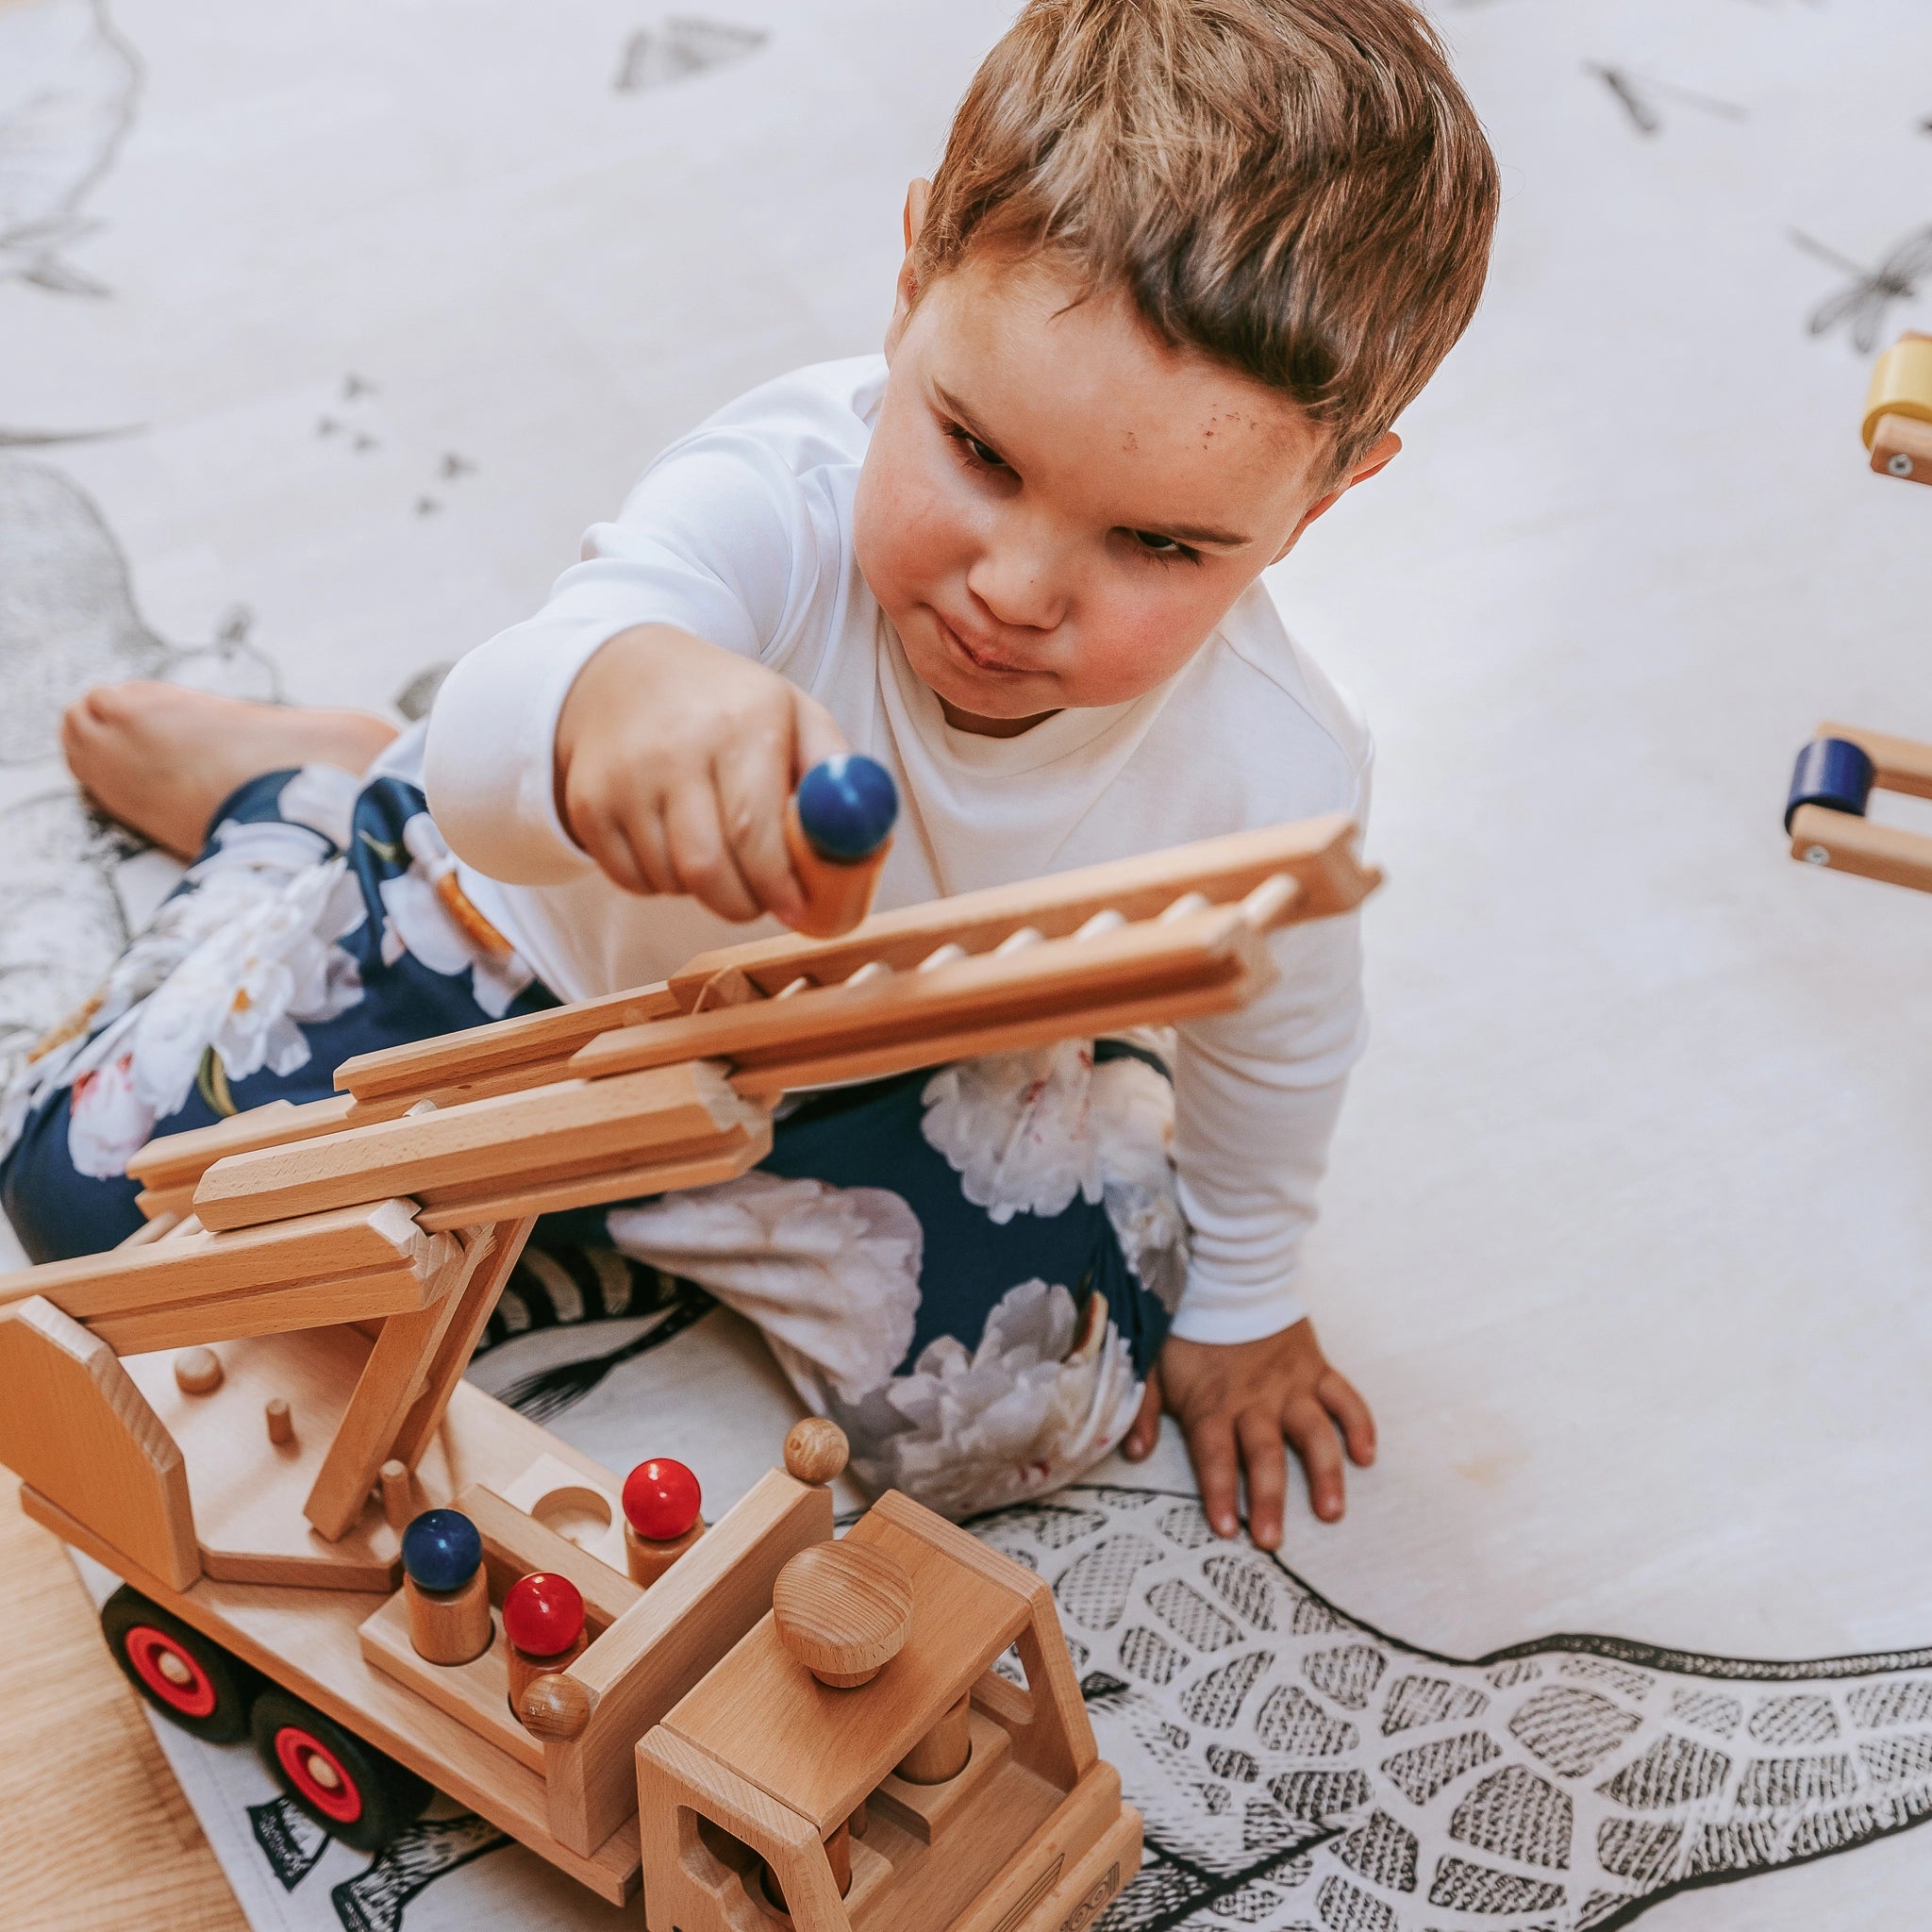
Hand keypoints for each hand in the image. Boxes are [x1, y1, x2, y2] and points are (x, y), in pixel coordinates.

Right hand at [556, 625, 844, 925]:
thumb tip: (866, 840)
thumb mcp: (793, 713)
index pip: (754, 830)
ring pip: (670, 881)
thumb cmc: (728, 706)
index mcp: (741, 722)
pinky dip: (660, 883)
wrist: (624, 673)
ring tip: (718, 855)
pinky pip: (631, 879)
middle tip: (761, 902)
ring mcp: (623, 777)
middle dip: (743, 904)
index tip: (798, 911)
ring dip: (702, 891)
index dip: (778, 884)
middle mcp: (675, 747)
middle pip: (707, 868)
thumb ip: (835, 771)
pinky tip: (673, 845)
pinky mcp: (588, 803)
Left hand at [1121, 1320, 1374, 1549]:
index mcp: (1212, 1403)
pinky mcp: (1316, 1366)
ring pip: (1313, 1434)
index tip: (1227, 1530)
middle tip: (1272, 1540)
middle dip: (1268, 1499)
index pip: (1215, 1456)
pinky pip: (1345, 1398)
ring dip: (1324, 1473)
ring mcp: (1291, 1384)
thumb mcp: (1150, 1364)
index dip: (1219, 1493)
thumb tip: (1133, 1453)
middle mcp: (1254, 1399)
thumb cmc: (1185, 1325)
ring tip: (1331, 1511)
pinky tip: (1366, 1455)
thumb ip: (1141, 1409)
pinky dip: (1359, 1424)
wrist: (1225, 1271)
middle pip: (1263, 1455)